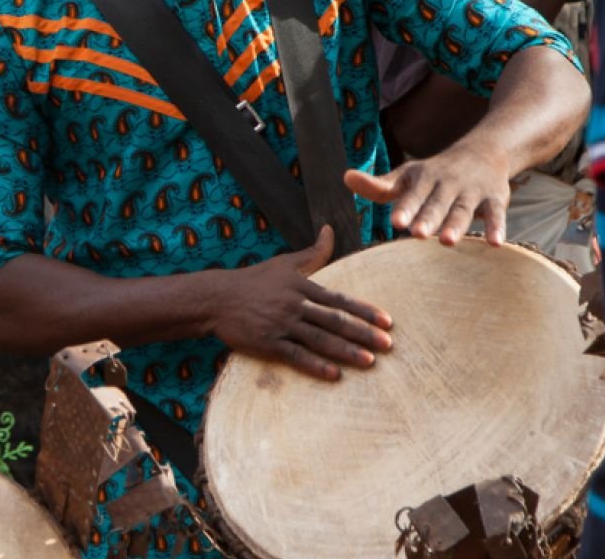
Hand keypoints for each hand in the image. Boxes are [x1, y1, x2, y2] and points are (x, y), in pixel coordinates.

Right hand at [214, 226, 392, 380]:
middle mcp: (295, 305)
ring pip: (320, 339)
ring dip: (346, 351)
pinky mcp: (267, 342)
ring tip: (369, 362)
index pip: (339, 300)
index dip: (365, 311)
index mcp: (302, 287)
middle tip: (388, 345)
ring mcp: (281, 324)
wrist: (216, 298)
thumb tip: (330, 229)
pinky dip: (315, 365)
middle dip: (364, 333)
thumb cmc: (253, 281)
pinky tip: (334, 374)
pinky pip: (295, 355)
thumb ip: (313, 251)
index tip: (387, 322)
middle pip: (335, 320)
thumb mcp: (284, 263)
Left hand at [344, 139, 511, 245]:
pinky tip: (496, 244)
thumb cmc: (435, 172)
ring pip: (463, 209)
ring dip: (456, 225)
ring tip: (446, 242)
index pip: (412, 195)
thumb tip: (345, 177)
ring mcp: (472, 191)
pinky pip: (497, 214)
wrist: (484, 151)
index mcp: (424, 178)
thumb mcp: (407, 175)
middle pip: (436, 203)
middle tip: (416, 234)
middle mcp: (447, 184)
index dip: (405, 208)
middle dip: (427, 217)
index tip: (395, 222)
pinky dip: (497, 227)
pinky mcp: (495, 199)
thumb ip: (379, 185)